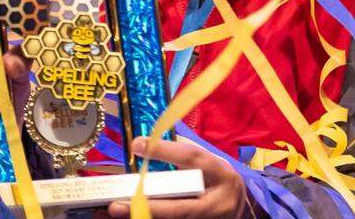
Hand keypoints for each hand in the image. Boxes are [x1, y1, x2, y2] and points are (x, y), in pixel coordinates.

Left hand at [108, 137, 248, 218]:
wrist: (241, 208)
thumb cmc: (218, 180)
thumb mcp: (211, 164)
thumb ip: (185, 157)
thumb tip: (146, 145)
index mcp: (221, 173)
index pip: (192, 159)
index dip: (165, 151)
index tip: (137, 144)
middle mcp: (216, 202)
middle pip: (180, 208)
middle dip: (147, 207)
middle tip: (116, 205)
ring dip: (142, 218)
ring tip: (113, 213)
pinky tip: (127, 217)